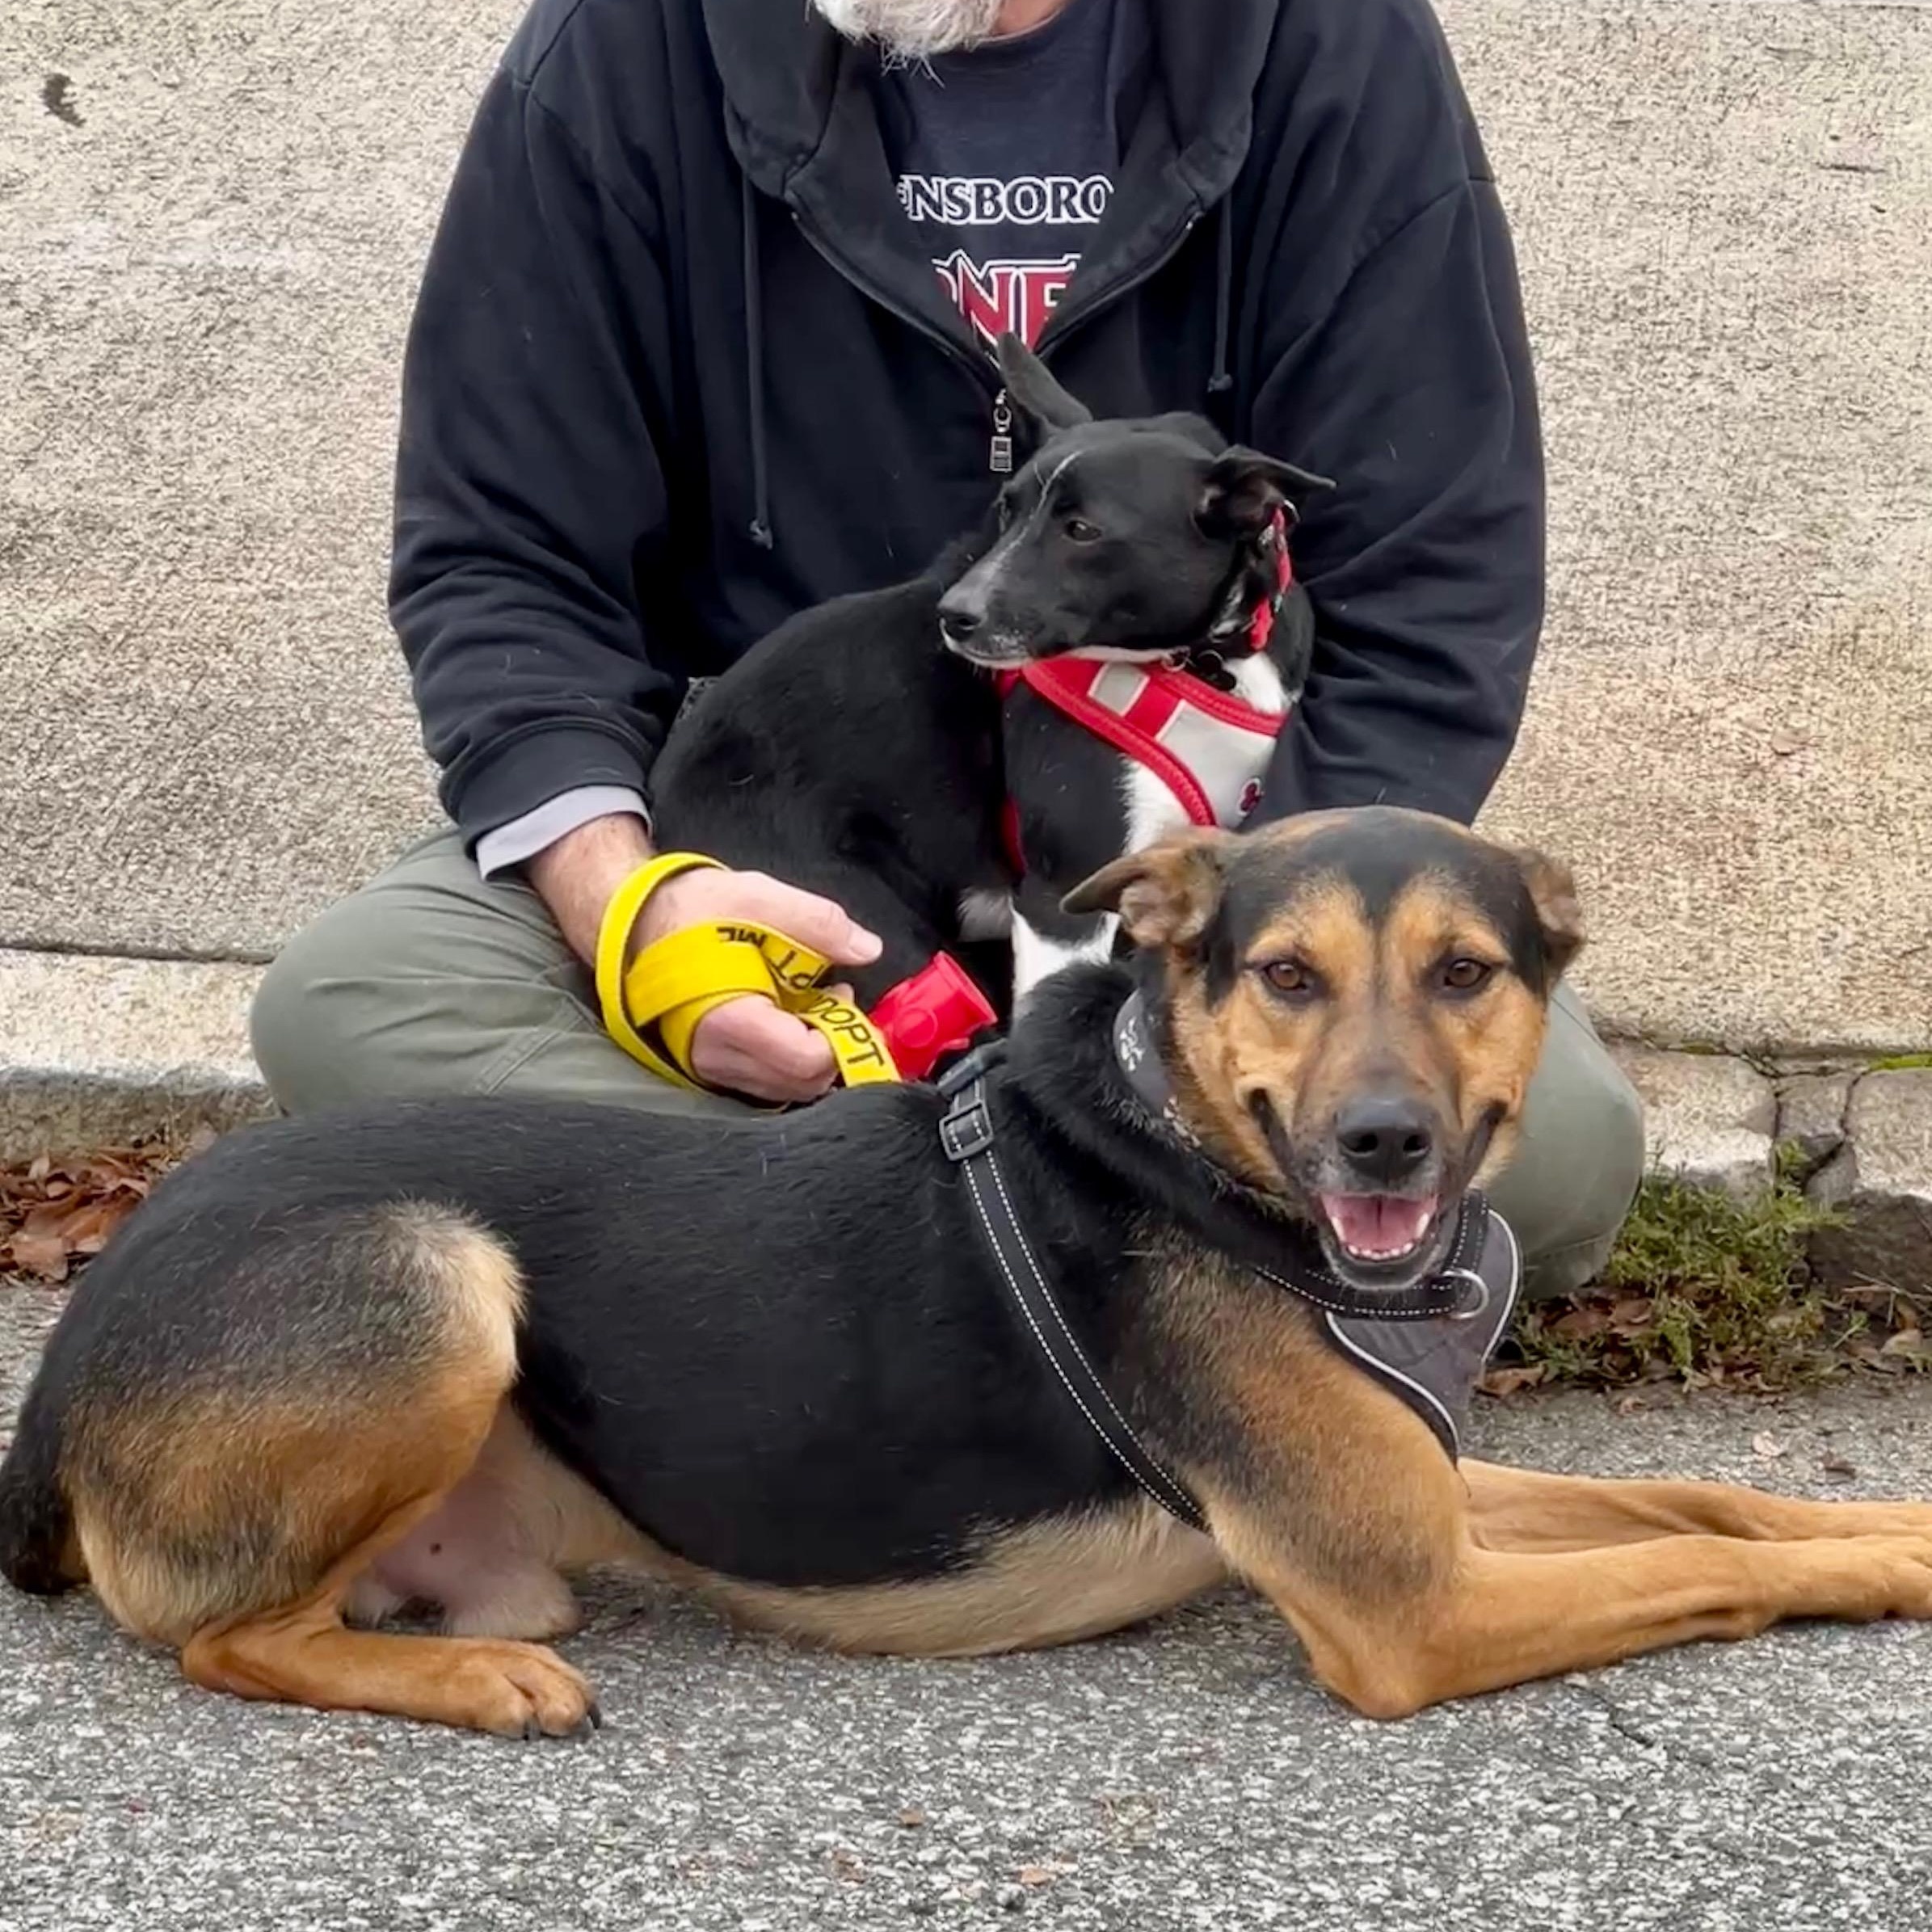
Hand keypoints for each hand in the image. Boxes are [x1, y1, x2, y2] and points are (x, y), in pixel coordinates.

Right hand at [527, 815, 882, 1102]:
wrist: (629, 922)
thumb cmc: (690, 909)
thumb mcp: (758, 896)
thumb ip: (817, 923)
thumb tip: (868, 949)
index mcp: (731, 1020)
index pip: (806, 1061)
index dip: (840, 1036)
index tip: (843, 995)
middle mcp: (718, 1057)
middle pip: (801, 1084)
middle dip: (831, 1045)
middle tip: (834, 998)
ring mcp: (709, 1067)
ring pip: (782, 1088)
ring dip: (811, 1053)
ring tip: (811, 1003)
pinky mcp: (707, 1066)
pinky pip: (761, 1081)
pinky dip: (786, 1058)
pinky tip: (785, 1017)